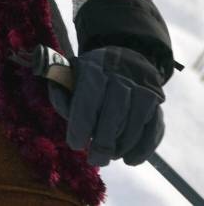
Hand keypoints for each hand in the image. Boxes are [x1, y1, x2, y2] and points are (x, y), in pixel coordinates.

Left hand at [47, 45, 164, 165]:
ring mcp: (141, 88)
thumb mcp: (69, 76)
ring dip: (123, 145)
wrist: (123, 59)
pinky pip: (154, 128)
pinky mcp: (156, 101)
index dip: (81, 125)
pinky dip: (143, 148)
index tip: (75, 145)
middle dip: (103, 142)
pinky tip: (130, 160)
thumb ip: (61, 93)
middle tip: (95, 160)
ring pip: (136, 122)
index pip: (88, 99)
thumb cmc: (88, 75)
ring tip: (110, 156)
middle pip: (115, 113)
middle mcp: (120, 76)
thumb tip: (65, 113)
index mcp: (93, 68)